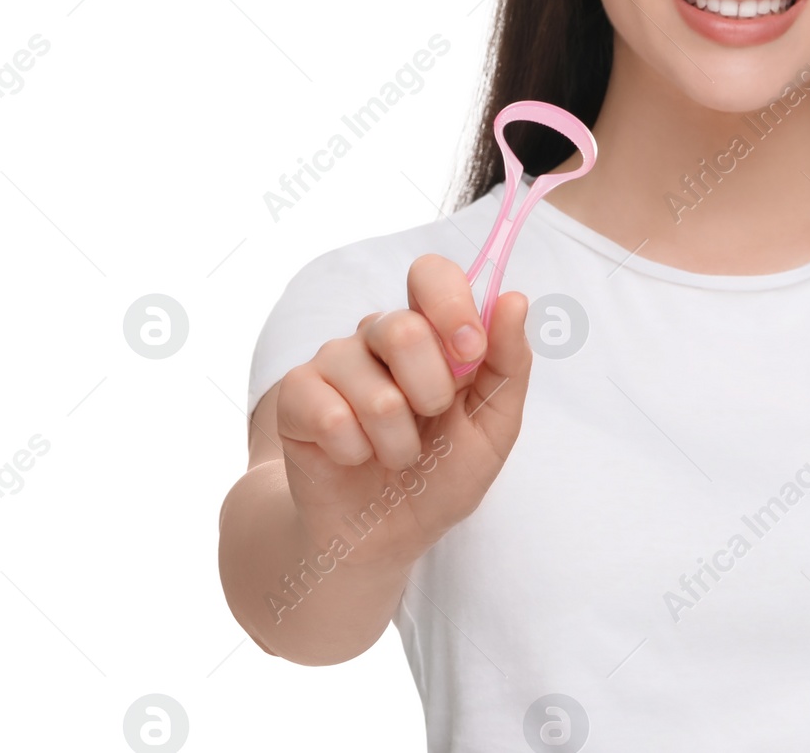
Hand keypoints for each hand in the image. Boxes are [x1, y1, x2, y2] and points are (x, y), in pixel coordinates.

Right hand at [273, 254, 532, 570]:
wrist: (385, 535)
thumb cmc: (442, 473)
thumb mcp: (494, 425)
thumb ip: (508, 363)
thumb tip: (513, 298)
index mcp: (431, 330)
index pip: (431, 275)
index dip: (452, 306)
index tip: (470, 350)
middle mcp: (379, 334)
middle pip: (403, 329)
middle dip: (432, 393)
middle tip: (431, 419)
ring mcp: (333, 362)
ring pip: (375, 390)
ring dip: (399, 442)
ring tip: (397, 455)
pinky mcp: (295, 396)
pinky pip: (332, 418)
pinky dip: (357, 454)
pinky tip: (355, 458)